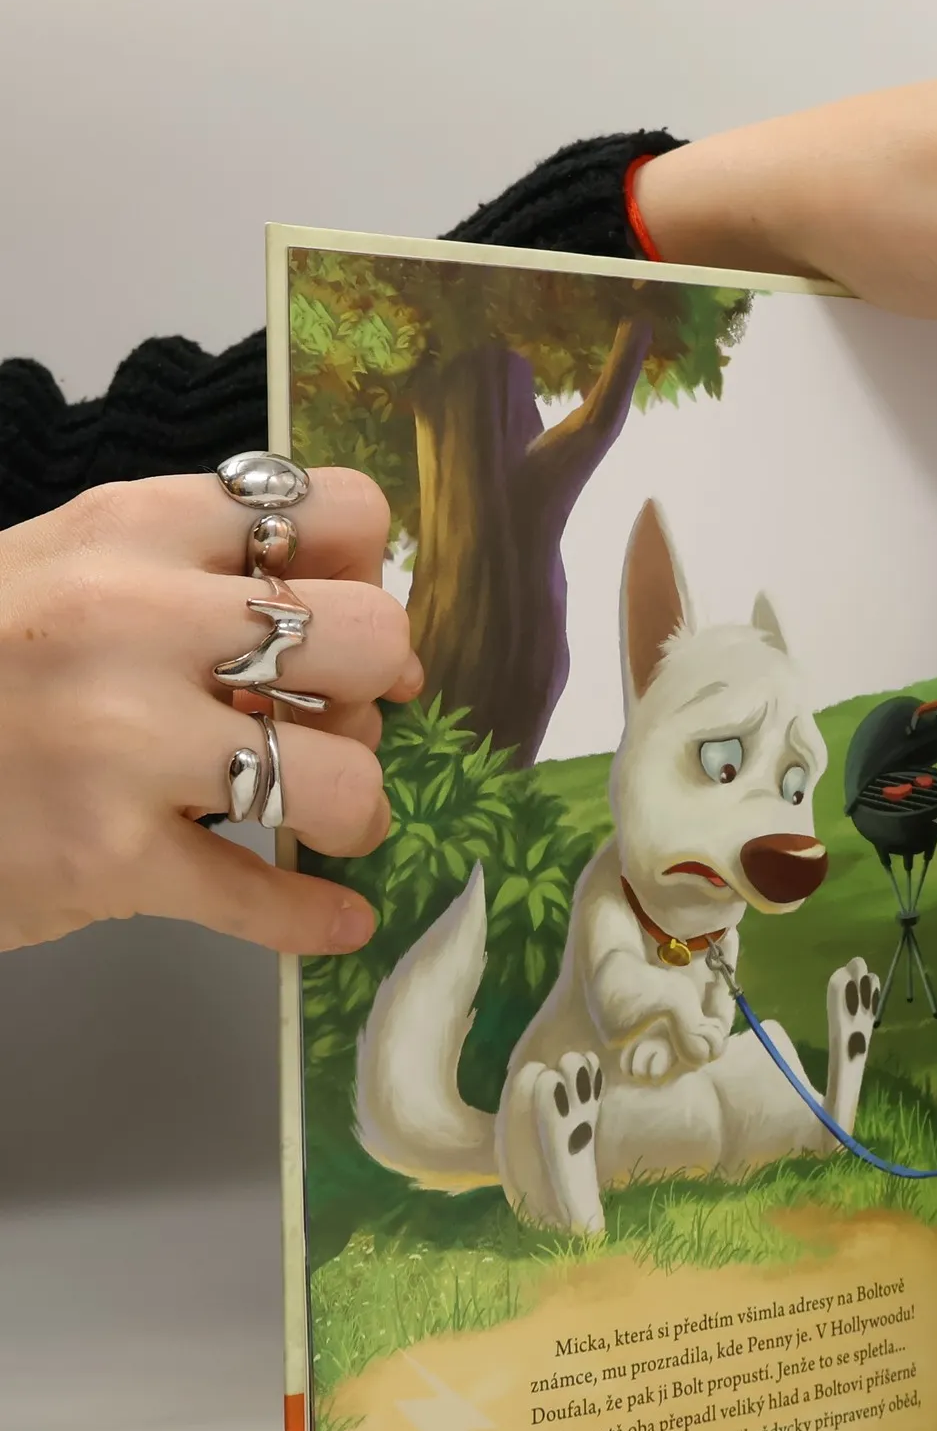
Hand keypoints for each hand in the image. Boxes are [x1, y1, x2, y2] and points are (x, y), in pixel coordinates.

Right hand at [0, 471, 421, 953]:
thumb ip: (198, 584)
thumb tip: (376, 652)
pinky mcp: (107, 855)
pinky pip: (265, 898)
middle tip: (333, 725)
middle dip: (377, 691)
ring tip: (322, 820)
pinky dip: (315, 920)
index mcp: (131, 530)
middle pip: (370, 638)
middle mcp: (132, 620)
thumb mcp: (64, 574)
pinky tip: (334, 920)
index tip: (345, 632)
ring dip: (354, 809)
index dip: (367, 575)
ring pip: (341, 776)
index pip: (332, 509)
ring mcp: (119, 741)